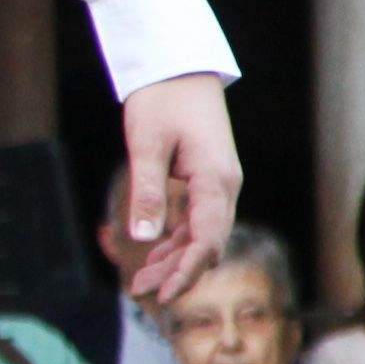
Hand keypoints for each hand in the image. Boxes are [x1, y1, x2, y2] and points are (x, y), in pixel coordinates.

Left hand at [113, 74, 243, 303]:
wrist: (180, 68)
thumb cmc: (162, 100)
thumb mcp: (146, 144)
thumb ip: (148, 191)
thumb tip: (144, 238)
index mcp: (216, 179)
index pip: (207, 238)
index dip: (187, 271)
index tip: (163, 295)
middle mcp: (225, 186)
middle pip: (208, 243)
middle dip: (178, 272)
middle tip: (139, 291)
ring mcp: (219, 183)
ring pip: (202, 234)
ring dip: (175, 259)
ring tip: (139, 282)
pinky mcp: (207, 179)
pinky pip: (197, 220)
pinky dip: (177, 240)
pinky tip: (155, 255)